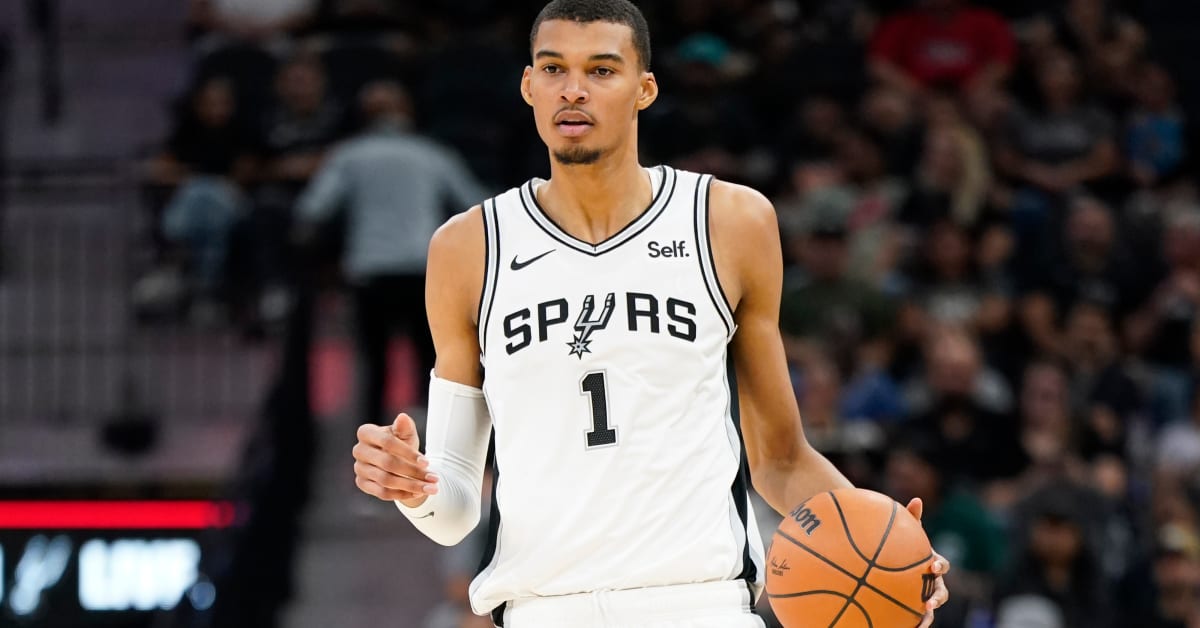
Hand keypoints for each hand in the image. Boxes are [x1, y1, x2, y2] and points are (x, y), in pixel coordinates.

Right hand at [353, 413, 438, 506]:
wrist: (395, 459)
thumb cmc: (401, 442)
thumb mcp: (406, 434)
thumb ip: (405, 427)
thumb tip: (402, 417)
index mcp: (366, 432)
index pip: (387, 442)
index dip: (408, 453)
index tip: (427, 462)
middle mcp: (359, 450)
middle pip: (387, 464)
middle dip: (413, 472)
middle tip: (434, 478)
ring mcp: (358, 468)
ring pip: (386, 480)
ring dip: (411, 486)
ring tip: (431, 488)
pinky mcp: (361, 483)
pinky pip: (382, 492)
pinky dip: (401, 494)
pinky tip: (417, 493)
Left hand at [906, 498, 950, 627]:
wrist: (895, 562)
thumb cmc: (904, 545)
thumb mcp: (907, 532)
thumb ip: (912, 518)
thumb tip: (916, 499)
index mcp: (933, 564)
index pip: (942, 565)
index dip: (940, 566)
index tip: (932, 566)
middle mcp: (933, 582)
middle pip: (942, 592)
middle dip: (937, 598)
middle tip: (928, 604)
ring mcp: (926, 596)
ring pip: (931, 609)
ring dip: (928, 617)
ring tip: (921, 624)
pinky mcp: (916, 607)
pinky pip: (916, 616)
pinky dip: (914, 623)